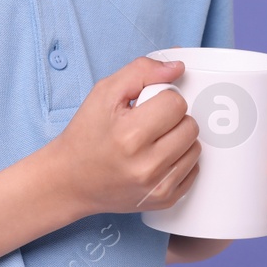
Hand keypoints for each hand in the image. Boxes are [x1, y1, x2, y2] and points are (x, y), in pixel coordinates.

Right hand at [46, 56, 200, 218]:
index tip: (146, 106)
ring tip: (154, 141)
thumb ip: (141, 71)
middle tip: (150, 123)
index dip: (163, 98)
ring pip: (195, 148)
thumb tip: (178, 66)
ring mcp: (157, 187)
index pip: (176, 103)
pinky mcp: (164, 201)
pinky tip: (158, 158)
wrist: (70, 180)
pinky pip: (193, 171)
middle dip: (173, 119)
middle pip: (190, 126)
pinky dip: (180, 161)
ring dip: (179, 139)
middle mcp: (146, 165)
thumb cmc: (87, 133)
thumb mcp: (104, 92)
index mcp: (130, 135)